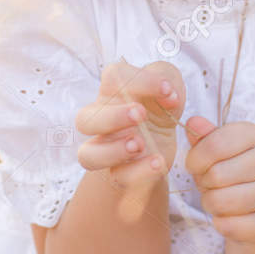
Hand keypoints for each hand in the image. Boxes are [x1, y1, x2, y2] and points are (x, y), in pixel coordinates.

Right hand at [75, 58, 185, 221]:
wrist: (161, 142)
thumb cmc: (159, 108)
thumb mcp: (169, 84)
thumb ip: (167, 77)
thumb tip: (168, 95)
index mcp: (113, 93)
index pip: (113, 78)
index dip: (140, 80)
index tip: (167, 90)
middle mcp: (102, 121)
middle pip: (85, 119)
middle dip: (112, 117)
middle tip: (140, 114)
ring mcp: (107, 150)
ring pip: (88, 155)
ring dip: (113, 150)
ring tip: (140, 144)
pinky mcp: (120, 173)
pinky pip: (119, 177)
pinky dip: (139, 171)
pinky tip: (158, 162)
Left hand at [184, 114, 254, 243]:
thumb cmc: (230, 169)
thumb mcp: (214, 149)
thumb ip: (202, 136)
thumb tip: (193, 123)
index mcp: (254, 134)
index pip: (214, 145)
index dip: (195, 160)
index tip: (195, 165)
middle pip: (217, 175)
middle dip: (204, 184)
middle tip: (211, 185)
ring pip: (222, 202)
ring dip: (211, 204)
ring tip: (218, 199)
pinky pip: (233, 226)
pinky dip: (221, 224)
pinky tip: (226, 217)